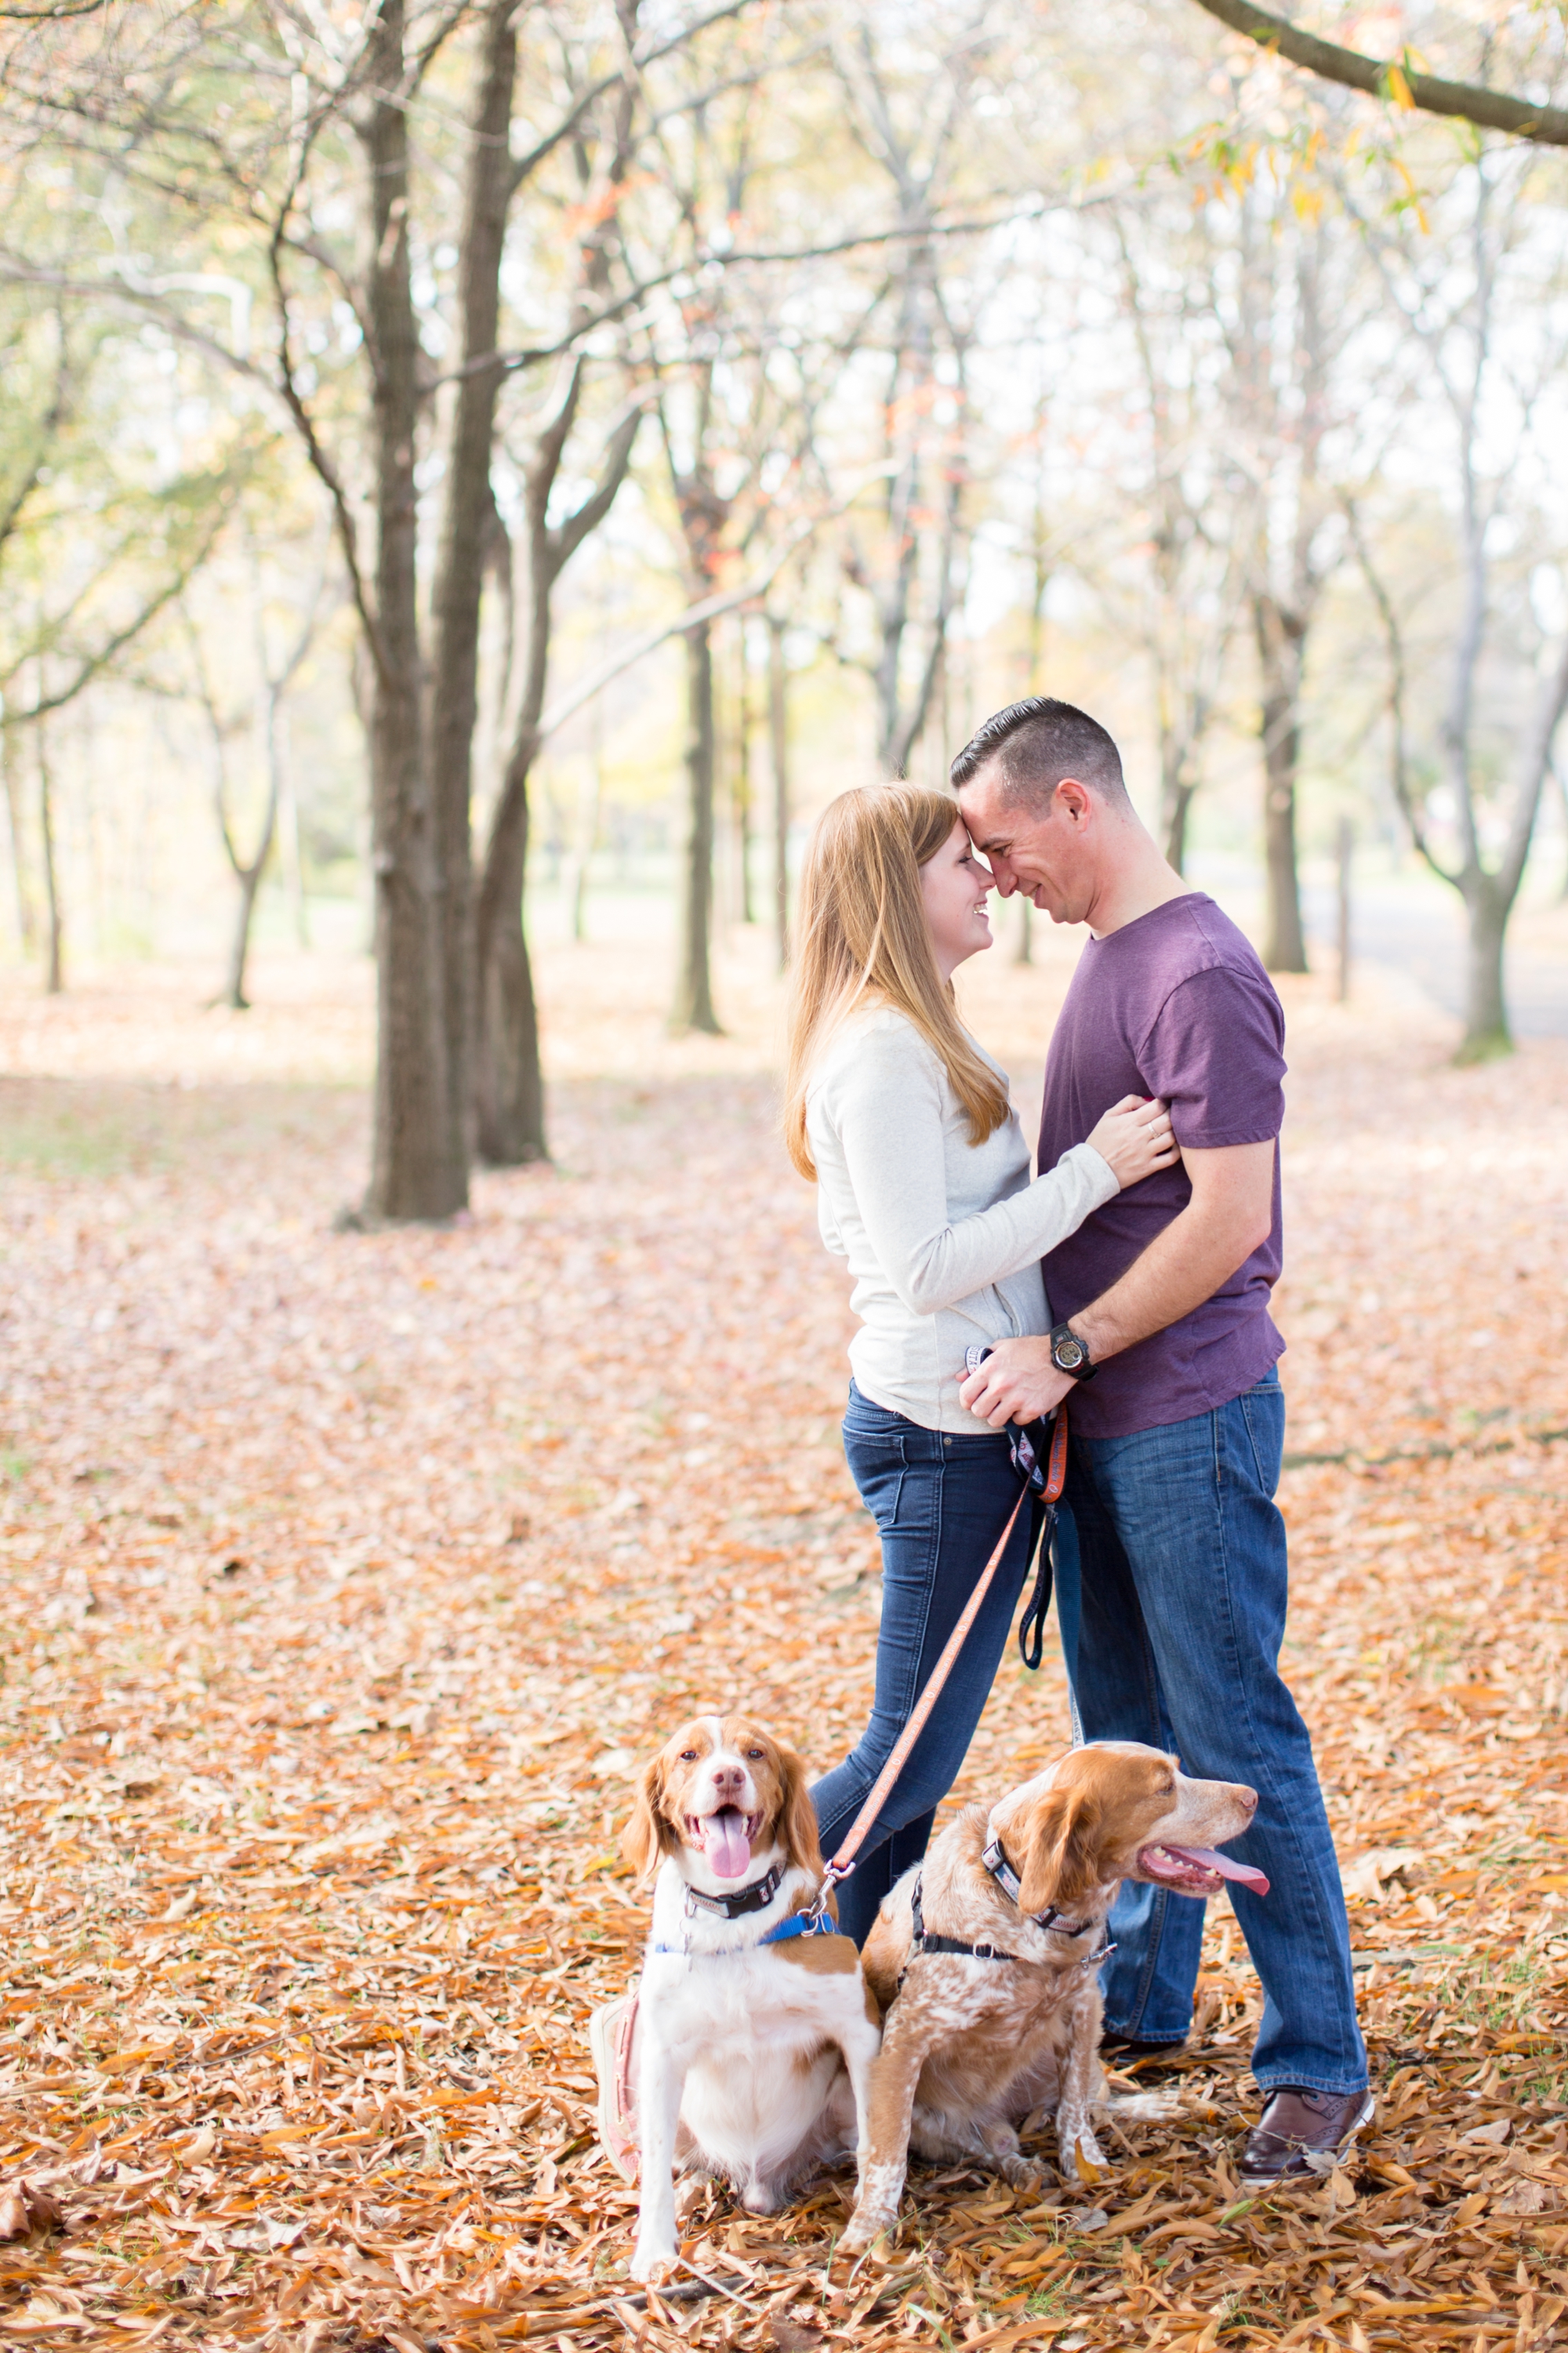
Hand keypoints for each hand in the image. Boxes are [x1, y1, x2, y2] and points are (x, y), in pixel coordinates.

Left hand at [958, 1336, 1072, 1427]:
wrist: (1060, 1356)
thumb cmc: (1030, 1349)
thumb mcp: (1001, 1347)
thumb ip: (979, 1361)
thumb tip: (960, 1376)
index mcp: (990, 1369)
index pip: (966, 1395)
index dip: (966, 1401)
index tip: (971, 1402)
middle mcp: (1001, 1386)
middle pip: (979, 1411)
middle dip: (983, 1409)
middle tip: (991, 1404)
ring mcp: (1017, 1399)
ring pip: (995, 1421)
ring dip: (999, 1415)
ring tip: (1006, 1407)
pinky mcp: (1032, 1409)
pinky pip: (1017, 1421)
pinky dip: (1019, 1416)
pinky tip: (1024, 1405)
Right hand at [1085, 1095, 1180, 1189]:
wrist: (1091, 1170)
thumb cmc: (1100, 1141)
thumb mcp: (1108, 1116)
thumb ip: (1127, 1103)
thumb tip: (1147, 1100)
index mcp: (1129, 1122)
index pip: (1156, 1107)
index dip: (1163, 1103)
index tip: (1161, 1106)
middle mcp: (1139, 1136)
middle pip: (1167, 1121)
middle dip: (1171, 1116)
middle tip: (1168, 1117)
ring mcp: (1145, 1153)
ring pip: (1171, 1138)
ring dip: (1174, 1132)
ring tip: (1170, 1131)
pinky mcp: (1148, 1167)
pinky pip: (1171, 1158)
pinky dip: (1177, 1151)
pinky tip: (1173, 1147)